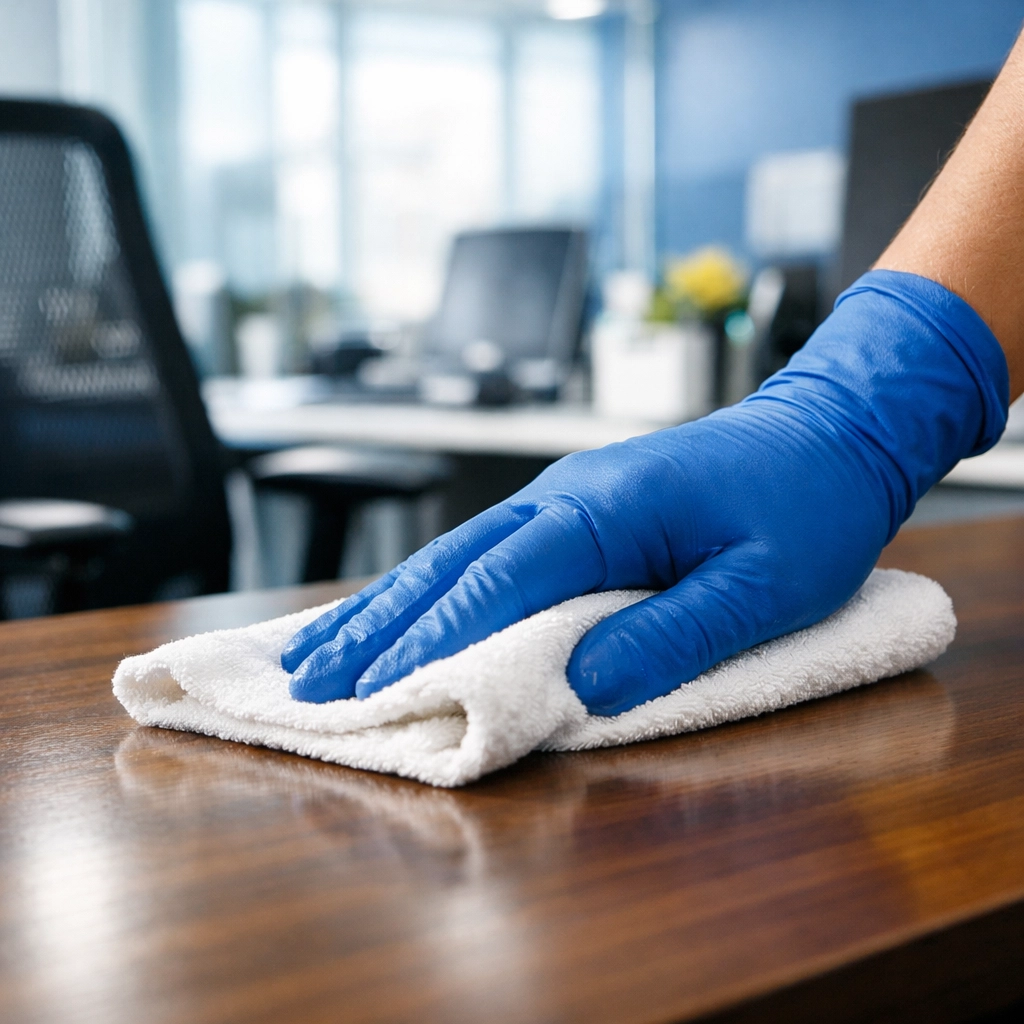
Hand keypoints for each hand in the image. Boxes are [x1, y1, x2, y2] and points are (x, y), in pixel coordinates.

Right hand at [282, 271, 1006, 714]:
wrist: (830, 435)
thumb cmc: (807, 507)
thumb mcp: (765, 586)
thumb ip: (674, 634)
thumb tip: (584, 683)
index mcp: (603, 509)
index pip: (495, 584)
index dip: (428, 643)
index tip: (368, 691)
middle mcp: (565, 498)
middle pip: (449, 566)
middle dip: (378, 627)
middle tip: (309, 682)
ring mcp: (563, 501)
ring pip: (455, 557)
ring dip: (388, 607)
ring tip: (322, 650)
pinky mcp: (575, 515)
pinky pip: (486, 555)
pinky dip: (431, 590)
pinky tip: (401, 613)